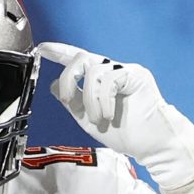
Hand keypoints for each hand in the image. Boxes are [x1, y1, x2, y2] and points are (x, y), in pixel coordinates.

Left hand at [37, 42, 193, 189]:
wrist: (151, 144)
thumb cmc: (125, 133)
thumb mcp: (88, 118)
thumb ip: (72, 101)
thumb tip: (54, 85)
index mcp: (101, 81)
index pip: (78, 60)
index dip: (60, 52)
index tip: (42, 48)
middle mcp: (113, 71)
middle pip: (82, 57)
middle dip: (68, 78)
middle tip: (68, 100)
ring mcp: (125, 71)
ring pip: (94, 70)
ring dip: (89, 99)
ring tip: (97, 118)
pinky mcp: (137, 75)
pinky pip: (110, 79)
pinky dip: (103, 100)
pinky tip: (107, 116)